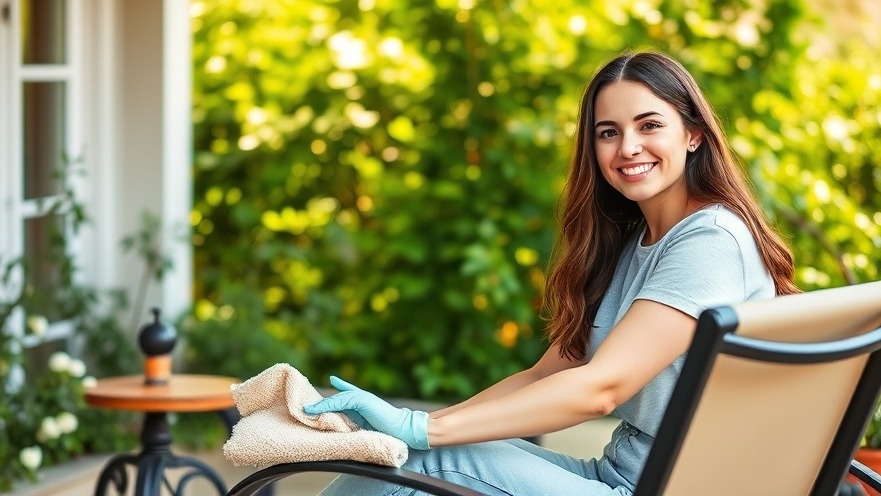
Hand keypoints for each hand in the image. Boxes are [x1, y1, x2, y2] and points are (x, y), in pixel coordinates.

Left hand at [304, 376, 429, 449]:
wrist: (403, 428)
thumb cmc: (389, 430)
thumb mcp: (368, 425)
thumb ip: (356, 422)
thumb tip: (341, 428)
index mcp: (363, 402)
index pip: (345, 393)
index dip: (336, 388)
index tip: (329, 382)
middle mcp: (360, 397)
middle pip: (336, 397)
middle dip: (321, 401)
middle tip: (305, 406)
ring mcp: (361, 397)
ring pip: (336, 399)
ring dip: (320, 405)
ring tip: (306, 410)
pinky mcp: (362, 400)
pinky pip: (341, 401)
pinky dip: (328, 406)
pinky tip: (316, 410)